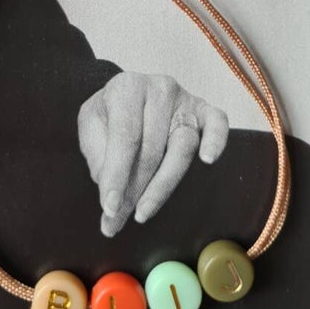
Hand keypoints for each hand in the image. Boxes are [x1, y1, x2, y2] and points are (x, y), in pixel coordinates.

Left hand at [78, 72, 228, 236]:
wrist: (128, 96)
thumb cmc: (109, 114)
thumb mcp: (91, 127)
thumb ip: (99, 155)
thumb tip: (112, 197)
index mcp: (127, 87)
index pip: (125, 136)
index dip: (117, 174)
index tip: (108, 207)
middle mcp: (159, 89)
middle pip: (152, 148)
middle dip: (134, 190)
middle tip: (117, 221)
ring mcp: (185, 99)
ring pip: (182, 146)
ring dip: (162, 185)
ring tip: (143, 212)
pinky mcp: (204, 111)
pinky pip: (218, 124)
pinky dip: (217, 141)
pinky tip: (208, 160)